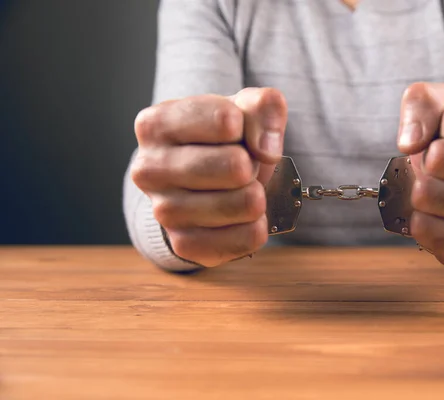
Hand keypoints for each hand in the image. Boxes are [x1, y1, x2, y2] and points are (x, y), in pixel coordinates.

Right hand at [131, 88, 287, 266]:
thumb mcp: (244, 108)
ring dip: (258, 195)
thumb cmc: (223, 139)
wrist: (207, 181)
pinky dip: (259, 225)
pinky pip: (248, 237)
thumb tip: (266, 151)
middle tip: (241, 165)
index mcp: (154, 125)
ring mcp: (164, 211)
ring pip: (245, 204)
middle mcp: (149, 169)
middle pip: (236, 166)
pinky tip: (244, 215)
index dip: (247, 126)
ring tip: (241, 188)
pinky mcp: (185, 244)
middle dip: (253, 163)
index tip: (235, 132)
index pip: (227, 121)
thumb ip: (264, 106)